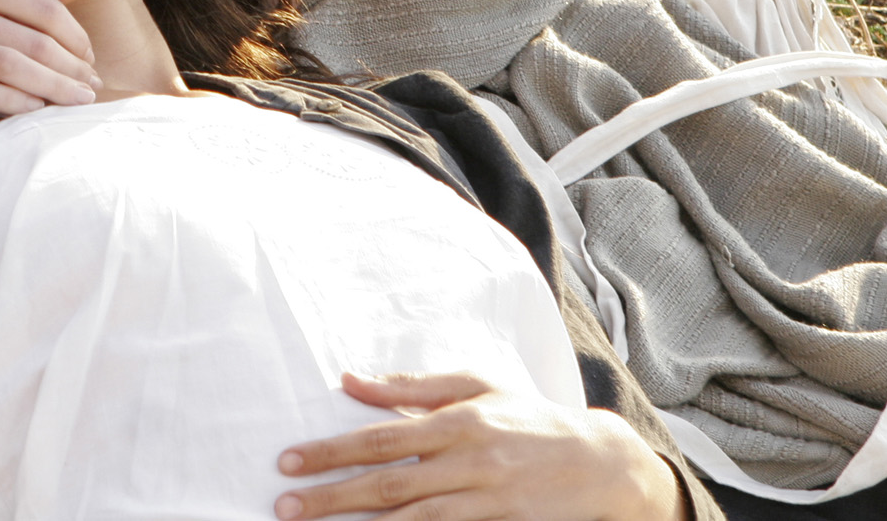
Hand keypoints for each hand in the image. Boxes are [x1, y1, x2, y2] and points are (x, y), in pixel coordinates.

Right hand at [0, 0, 99, 114]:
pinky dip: (8, 101)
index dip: (74, 33)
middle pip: (31, 41)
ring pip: (8, 67)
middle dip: (70, 66)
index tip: (89, 54)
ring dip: (50, 87)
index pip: (41, 7)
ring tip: (75, 99)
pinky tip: (33, 108)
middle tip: (92, 85)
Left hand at [274, 373, 686, 520]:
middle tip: (284, 506)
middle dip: (332, 496)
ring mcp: (488, 499)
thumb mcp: (476, 386)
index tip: (289, 462)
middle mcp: (470, 459)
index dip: (332, 450)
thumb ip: (410, 386)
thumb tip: (348, 379)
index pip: (381, 437)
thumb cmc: (528, 417)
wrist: (601, 462)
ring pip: (413, 519)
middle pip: (389, 483)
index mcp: (458, 419)